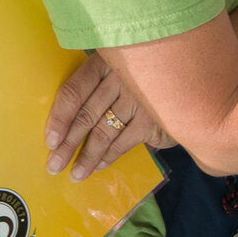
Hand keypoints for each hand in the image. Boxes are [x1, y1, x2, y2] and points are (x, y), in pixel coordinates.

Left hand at [45, 52, 165, 181]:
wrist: (188, 78)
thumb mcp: (120, 71)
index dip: (59, 118)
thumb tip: (65, 123)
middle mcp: (121, 77)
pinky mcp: (154, 117)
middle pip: (86, 115)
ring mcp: (138, 97)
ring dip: (87, 157)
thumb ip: (98, 88)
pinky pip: (124, 141)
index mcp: (105, 62)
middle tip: (54, 165)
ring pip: (103, 132)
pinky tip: (98, 166)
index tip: (50, 141)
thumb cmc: (145, 77)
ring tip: (75, 174)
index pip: (74, 91)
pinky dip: (109, 156)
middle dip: (68, 144)